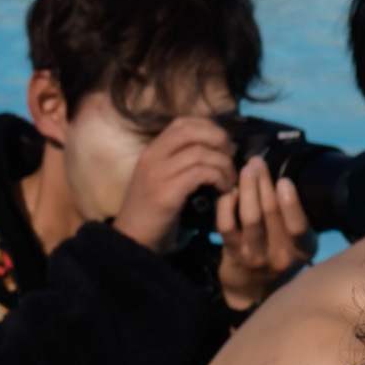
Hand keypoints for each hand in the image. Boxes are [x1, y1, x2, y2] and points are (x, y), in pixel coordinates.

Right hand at [113, 108, 234, 253]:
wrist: (132, 241)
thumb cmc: (152, 213)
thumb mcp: (162, 179)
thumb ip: (180, 162)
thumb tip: (214, 149)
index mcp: (152, 150)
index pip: (183, 122)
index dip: (209, 127)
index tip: (224, 144)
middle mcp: (153, 156)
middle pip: (192, 131)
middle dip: (219, 139)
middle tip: (232, 156)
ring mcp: (158, 173)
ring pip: (201, 152)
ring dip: (223, 164)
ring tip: (230, 179)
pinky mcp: (167, 192)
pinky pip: (201, 173)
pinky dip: (219, 178)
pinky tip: (223, 190)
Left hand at [209, 152, 303, 309]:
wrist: (252, 289)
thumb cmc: (277, 252)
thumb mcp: (295, 239)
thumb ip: (292, 214)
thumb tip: (279, 173)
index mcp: (302, 249)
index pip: (298, 226)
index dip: (290, 203)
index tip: (283, 180)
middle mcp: (281, 256)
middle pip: (271, 213)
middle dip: (264, 183)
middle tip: (257, 162)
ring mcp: (255, 258)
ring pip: (250, 217)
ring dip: (247, 188)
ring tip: (246, 169)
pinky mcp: (233, 255)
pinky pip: (227, 225)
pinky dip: (227, 205)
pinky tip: (230, 192)